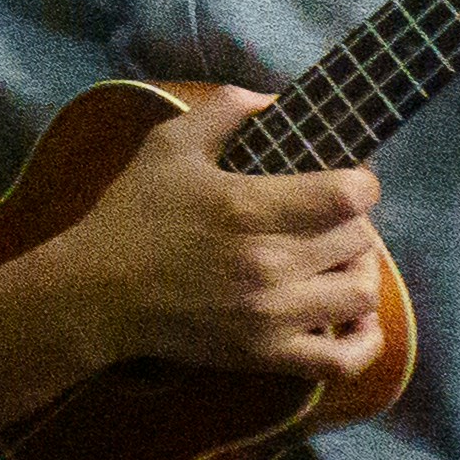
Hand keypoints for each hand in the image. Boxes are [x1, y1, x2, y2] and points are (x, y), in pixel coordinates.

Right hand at [61, 89, 391, 380]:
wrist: (96, 293)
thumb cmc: (132, 215)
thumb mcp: (167, 145)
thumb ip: (224, 110)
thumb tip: (275, 99)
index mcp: (246, 207)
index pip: (348, 195)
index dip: (362, 181)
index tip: (348, 177)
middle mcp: (267, 263)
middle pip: (358, 240)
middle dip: (355, 221)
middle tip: (331, 216)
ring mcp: (270, 315)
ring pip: (362, 293)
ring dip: (360, 271)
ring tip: (338, 261)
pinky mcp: (266, 354)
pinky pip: (343, 360)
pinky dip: (363, 340)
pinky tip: (351, 317)